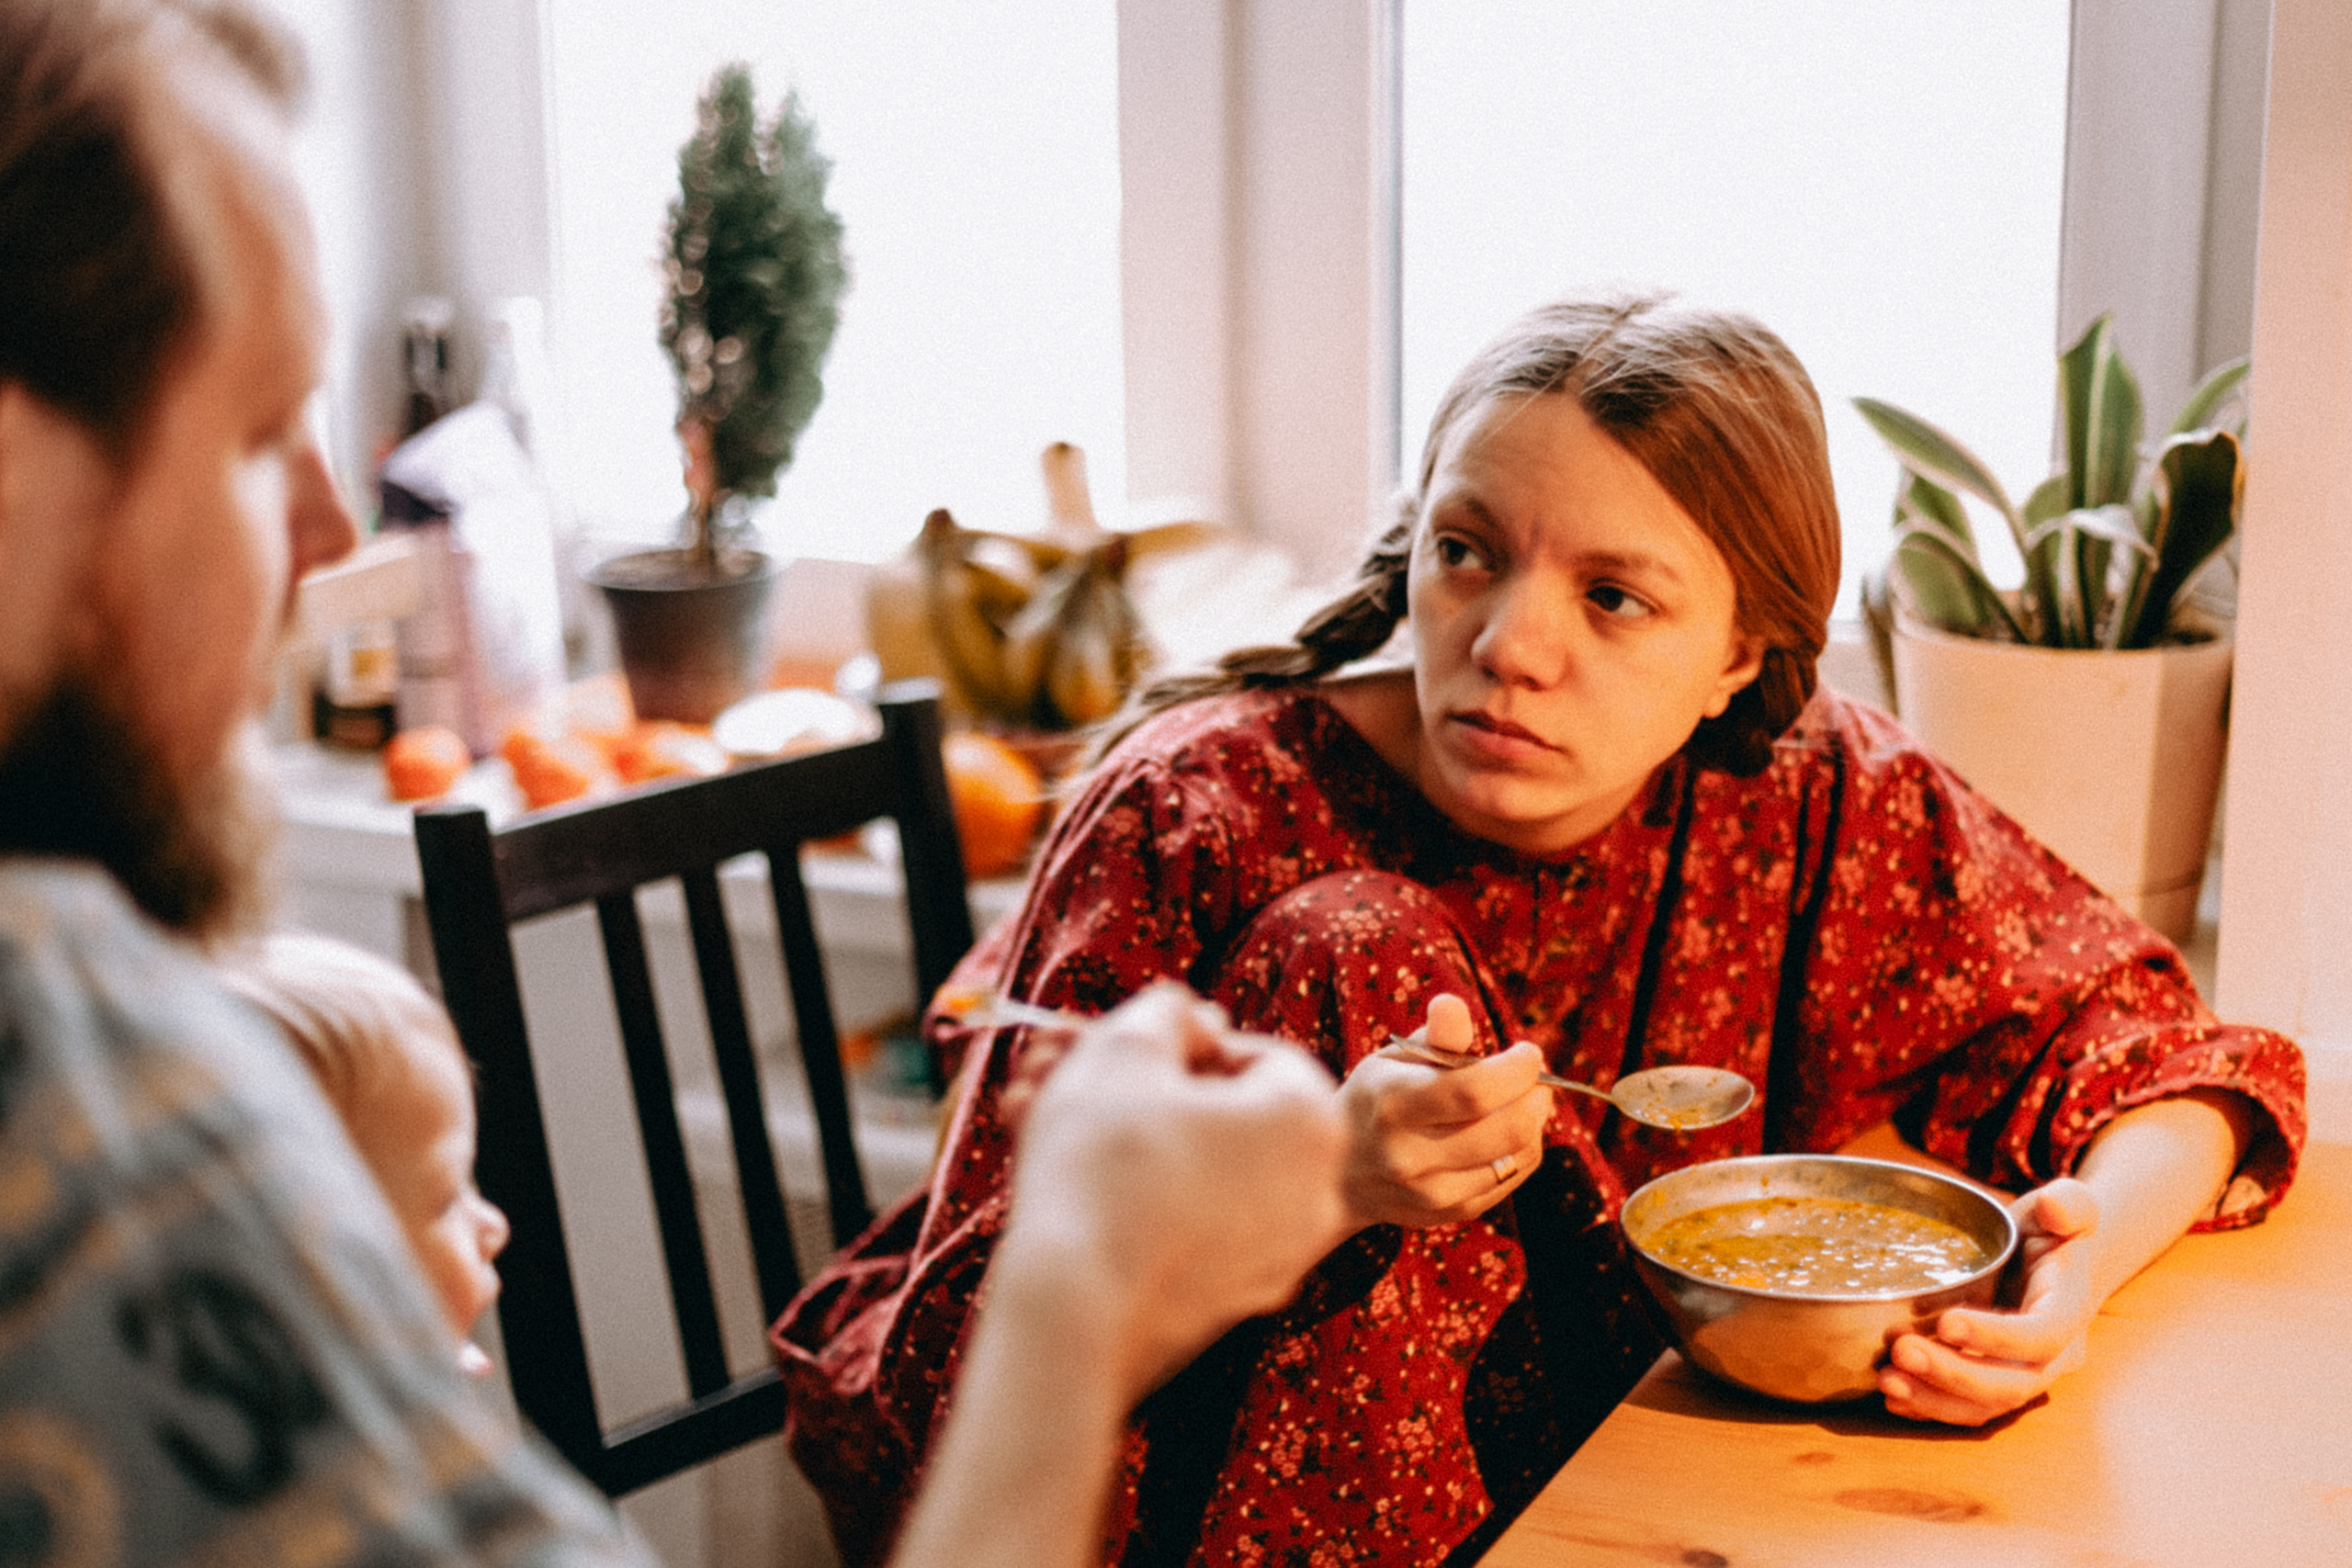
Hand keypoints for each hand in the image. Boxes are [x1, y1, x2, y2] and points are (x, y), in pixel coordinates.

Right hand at [998, 983, 1349, 1398]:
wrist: (1072, 1313)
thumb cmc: (1103, 1164)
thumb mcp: (1124, 1049)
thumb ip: (1164, 1011)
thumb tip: (1189, 1016)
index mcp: (1311, 1122)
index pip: (1261, 1055)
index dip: (1187, 1043)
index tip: (1130, 1056)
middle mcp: (1316, 1195)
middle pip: (1230, 1117)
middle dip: (1145, 1092)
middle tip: (1074, 1079)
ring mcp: (1280, 1258)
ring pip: (1202, 1174)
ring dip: (1131, 1141)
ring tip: (1043, 1123)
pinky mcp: (1234, 1305)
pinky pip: (1193, 1229)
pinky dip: (1142, 1201)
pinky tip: (1066, 1188)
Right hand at [1337, 992, 1550, 1229]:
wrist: (1341, 1173)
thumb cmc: (1377, 1100)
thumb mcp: (1393, 1059)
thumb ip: (1433, 1035)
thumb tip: (1452, 1006)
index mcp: (1393, 1104)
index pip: (1474, 1091)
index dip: (1516, 1070)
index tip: (1527, 1052)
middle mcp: (1410, 1155)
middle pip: (1506, 1129)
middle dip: (1535, 1095)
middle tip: (1533, 1078)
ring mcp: (1432, 1192)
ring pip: (1517, 1155)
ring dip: (1532, 1121)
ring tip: (1519, 1101)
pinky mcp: (1452, 1212)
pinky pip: (1512, 1177)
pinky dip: (1522, 1149)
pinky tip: (1504, 1131)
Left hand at [1879, 1177, 2098, 1424]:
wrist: (2050, 1262)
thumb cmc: (2052, 1232)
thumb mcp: (2069, 1206)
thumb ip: (2071, 1203)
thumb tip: (2053, 1206)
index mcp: (2070, 1311)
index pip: (2042, 1336)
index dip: (1997, 1337)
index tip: (1946, 1322)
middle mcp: (2054, 1355)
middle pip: (2011, 1383)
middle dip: (1954, 1374)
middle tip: (1900, 1351)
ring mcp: (2024, 1375)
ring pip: (1986, 1406)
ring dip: (1935, 1399)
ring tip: (1887, 1379)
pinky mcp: (1996, 1383)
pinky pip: (1968, 1409)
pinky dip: (1930, 1408)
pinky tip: (1893, 1395)